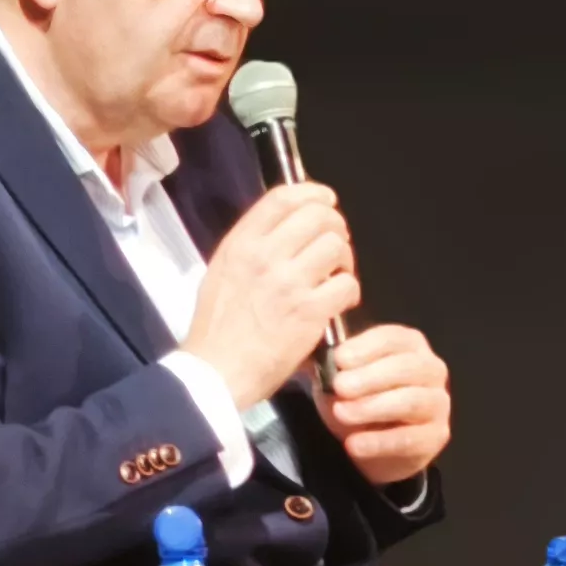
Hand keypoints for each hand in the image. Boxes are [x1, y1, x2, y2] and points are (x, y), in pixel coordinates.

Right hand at [178, 181, 356, 405]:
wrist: (216, 373)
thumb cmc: (216, 327)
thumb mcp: (222, 271)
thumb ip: (252, 246)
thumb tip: (284, 229)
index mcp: (241, 244)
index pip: (283, 198)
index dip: (313, 193)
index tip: (326, 201)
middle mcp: (266, 256)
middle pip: (319, 216)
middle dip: (336, 227)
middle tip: (335, 248)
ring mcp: (289, 283)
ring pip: (337, 247)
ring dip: (345, 261)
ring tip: (336, 277)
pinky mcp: (309, 312)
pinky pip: (346, 285)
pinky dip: (349, 292)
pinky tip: (339, 302)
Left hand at [312, 322, 450, 485]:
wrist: (371, 442)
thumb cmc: (358, 399)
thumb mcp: (342, 376)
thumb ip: (335, 365)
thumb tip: (323, 358)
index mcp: (409, 345)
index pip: (393, 338)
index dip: (366, 347)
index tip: (339, 358)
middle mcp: (431, 369)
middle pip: (407, 367)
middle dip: (370, 377)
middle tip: (339, 386)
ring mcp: (438, 403)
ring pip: (411, 401)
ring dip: (372, 407)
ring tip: (341, 413)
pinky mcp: (436, 436)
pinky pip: (409, 439)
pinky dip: (378, 442)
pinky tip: (354, 444)